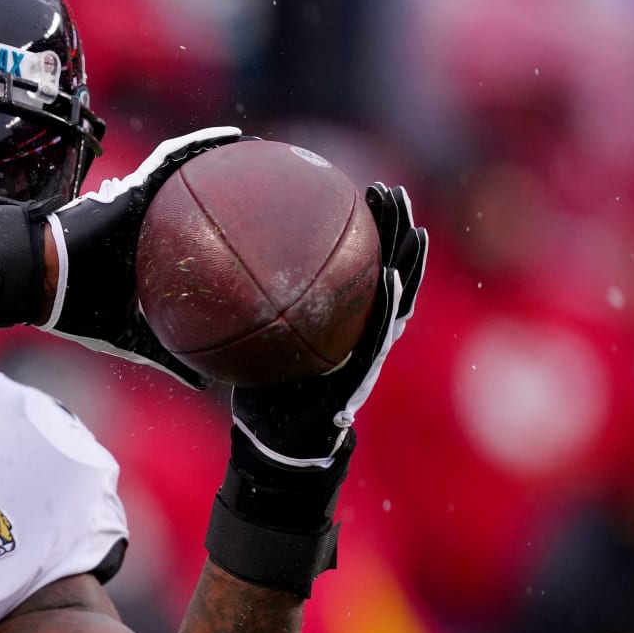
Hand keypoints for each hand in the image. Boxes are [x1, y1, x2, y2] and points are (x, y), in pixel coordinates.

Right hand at [40, 126, 244, 387]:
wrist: (41, 282)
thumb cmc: (76, 308)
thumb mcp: (132, 338)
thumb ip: (167, 356)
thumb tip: (207, 384)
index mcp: (149, 257)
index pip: (194, 243)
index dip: (224, 237)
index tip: (263, 237)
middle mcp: (148, 226)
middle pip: (196, 202)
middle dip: (230, 191)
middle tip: (271, 190)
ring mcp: (139, 204)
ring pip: (187, 171)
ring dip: (220, 157)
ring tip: (257, 149)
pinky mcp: (131, 189)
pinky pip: (170, 160)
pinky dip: (197, 146)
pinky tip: (228, 137)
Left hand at [231, 182, 427, 467]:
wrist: (279, 441)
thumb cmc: (264, 391)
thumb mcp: (256, 340)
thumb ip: (253, 307)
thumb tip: (220, 267)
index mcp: (343, 318)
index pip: (362, 264)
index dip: (371, 229)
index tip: (368, 191)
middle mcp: (361, 328)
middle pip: (388, 268)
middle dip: (395, 230)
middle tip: (392, 191)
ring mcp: (368, 348)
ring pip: (397, 296)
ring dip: (407, 260)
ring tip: (413, 227)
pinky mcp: (363, 370)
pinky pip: (379, 333)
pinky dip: (388, 304)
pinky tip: (392, 276)